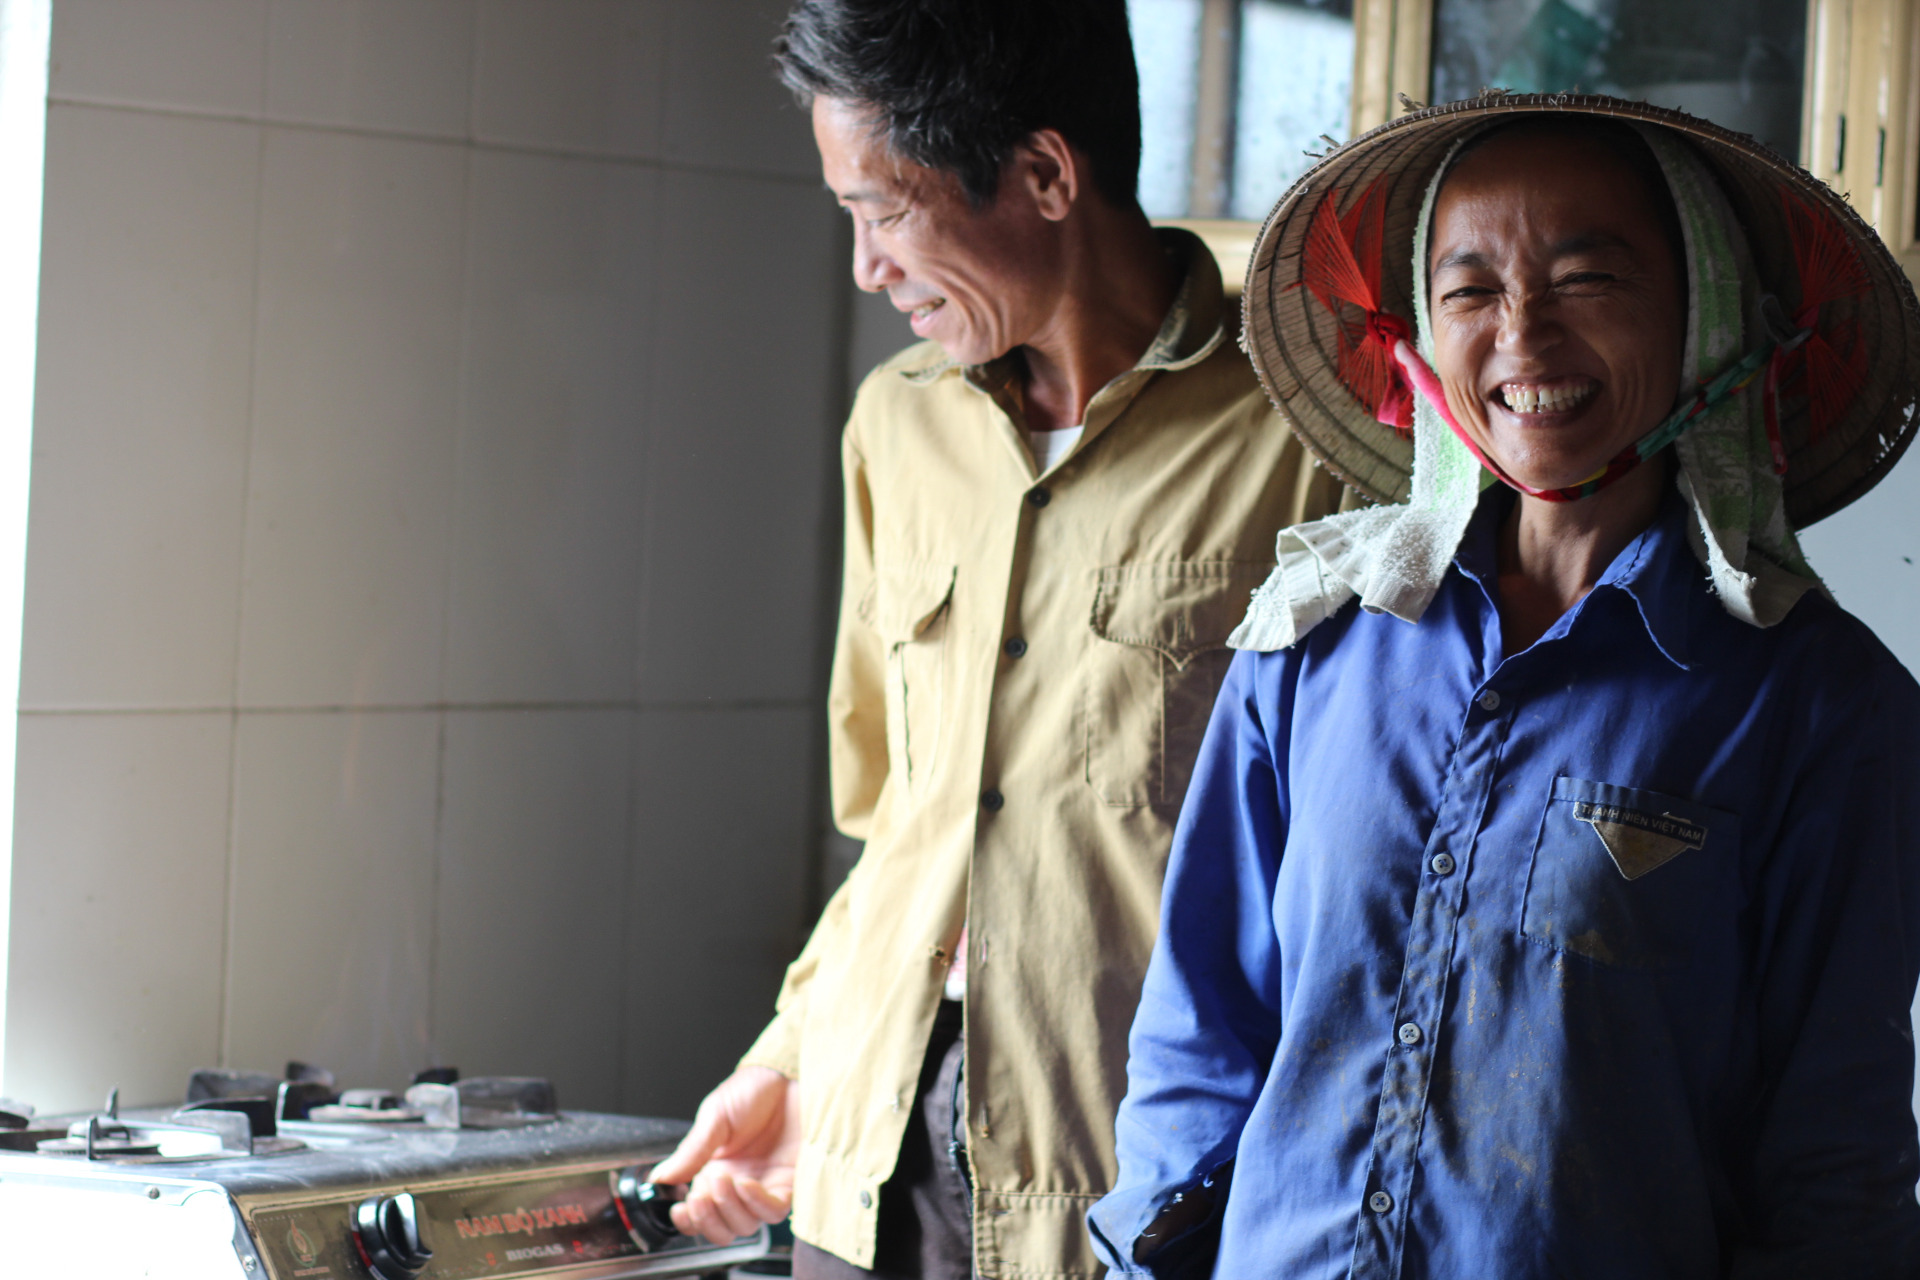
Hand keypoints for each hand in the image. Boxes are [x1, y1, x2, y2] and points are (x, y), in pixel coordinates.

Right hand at [647, 1065, 800, 1244]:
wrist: (788, 1075)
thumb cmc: (754, 1090)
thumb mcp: (715, 1118)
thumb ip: (691, 1152)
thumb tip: (661, 1177)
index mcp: (715, 1171)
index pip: (699, 1213)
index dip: (688, 1220)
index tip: (679, 1210)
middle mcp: (739, 1184)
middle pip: (722, 1229)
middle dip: (707, 1220)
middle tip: (700, 1197)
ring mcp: (764, 1187)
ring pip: (745, 1226)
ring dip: (729, 1209)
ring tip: (723, 1180)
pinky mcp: (790, 1184)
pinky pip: (773, 1211)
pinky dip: (756, 1203)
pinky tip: (746, 1184)